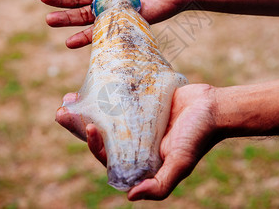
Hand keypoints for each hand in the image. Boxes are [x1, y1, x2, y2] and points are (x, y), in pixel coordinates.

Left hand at [57, 84, 220, 199]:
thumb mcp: (181, 163)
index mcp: (140, 159)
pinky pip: (120, 98)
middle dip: (80, 123)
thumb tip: (130, 195)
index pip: (108, 155)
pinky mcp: (142, 102)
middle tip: (63, 109)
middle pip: (102, 134)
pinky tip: (93, 82)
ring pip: (107, 115)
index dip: (93, 144)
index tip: (88, 126)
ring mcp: (138, 120)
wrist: (214, 107)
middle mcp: (135, 141)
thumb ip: (161, 185)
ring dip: (87, 107)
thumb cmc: (199, 136)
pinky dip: (105, 92)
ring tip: (71, 96)